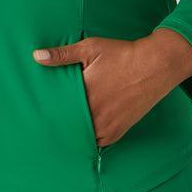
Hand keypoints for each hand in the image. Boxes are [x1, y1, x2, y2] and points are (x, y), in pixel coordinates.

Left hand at [32, 30, 191, 146]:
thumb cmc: (122, 54)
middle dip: (56, 124)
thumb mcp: (90, 48)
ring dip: (72, 132)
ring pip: (81, 137)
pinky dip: (88, 138)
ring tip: (59, 128)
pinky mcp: (117, 132)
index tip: (36, 113)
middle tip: (42, 125)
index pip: (56, 110)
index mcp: (86, 94)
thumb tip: (36, 57)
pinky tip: (80, 131)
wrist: (155, 65)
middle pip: (67, 126)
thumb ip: (62, 55)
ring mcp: (107, 126)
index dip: (46, 112)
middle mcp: (96, 114)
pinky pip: (96, 142)